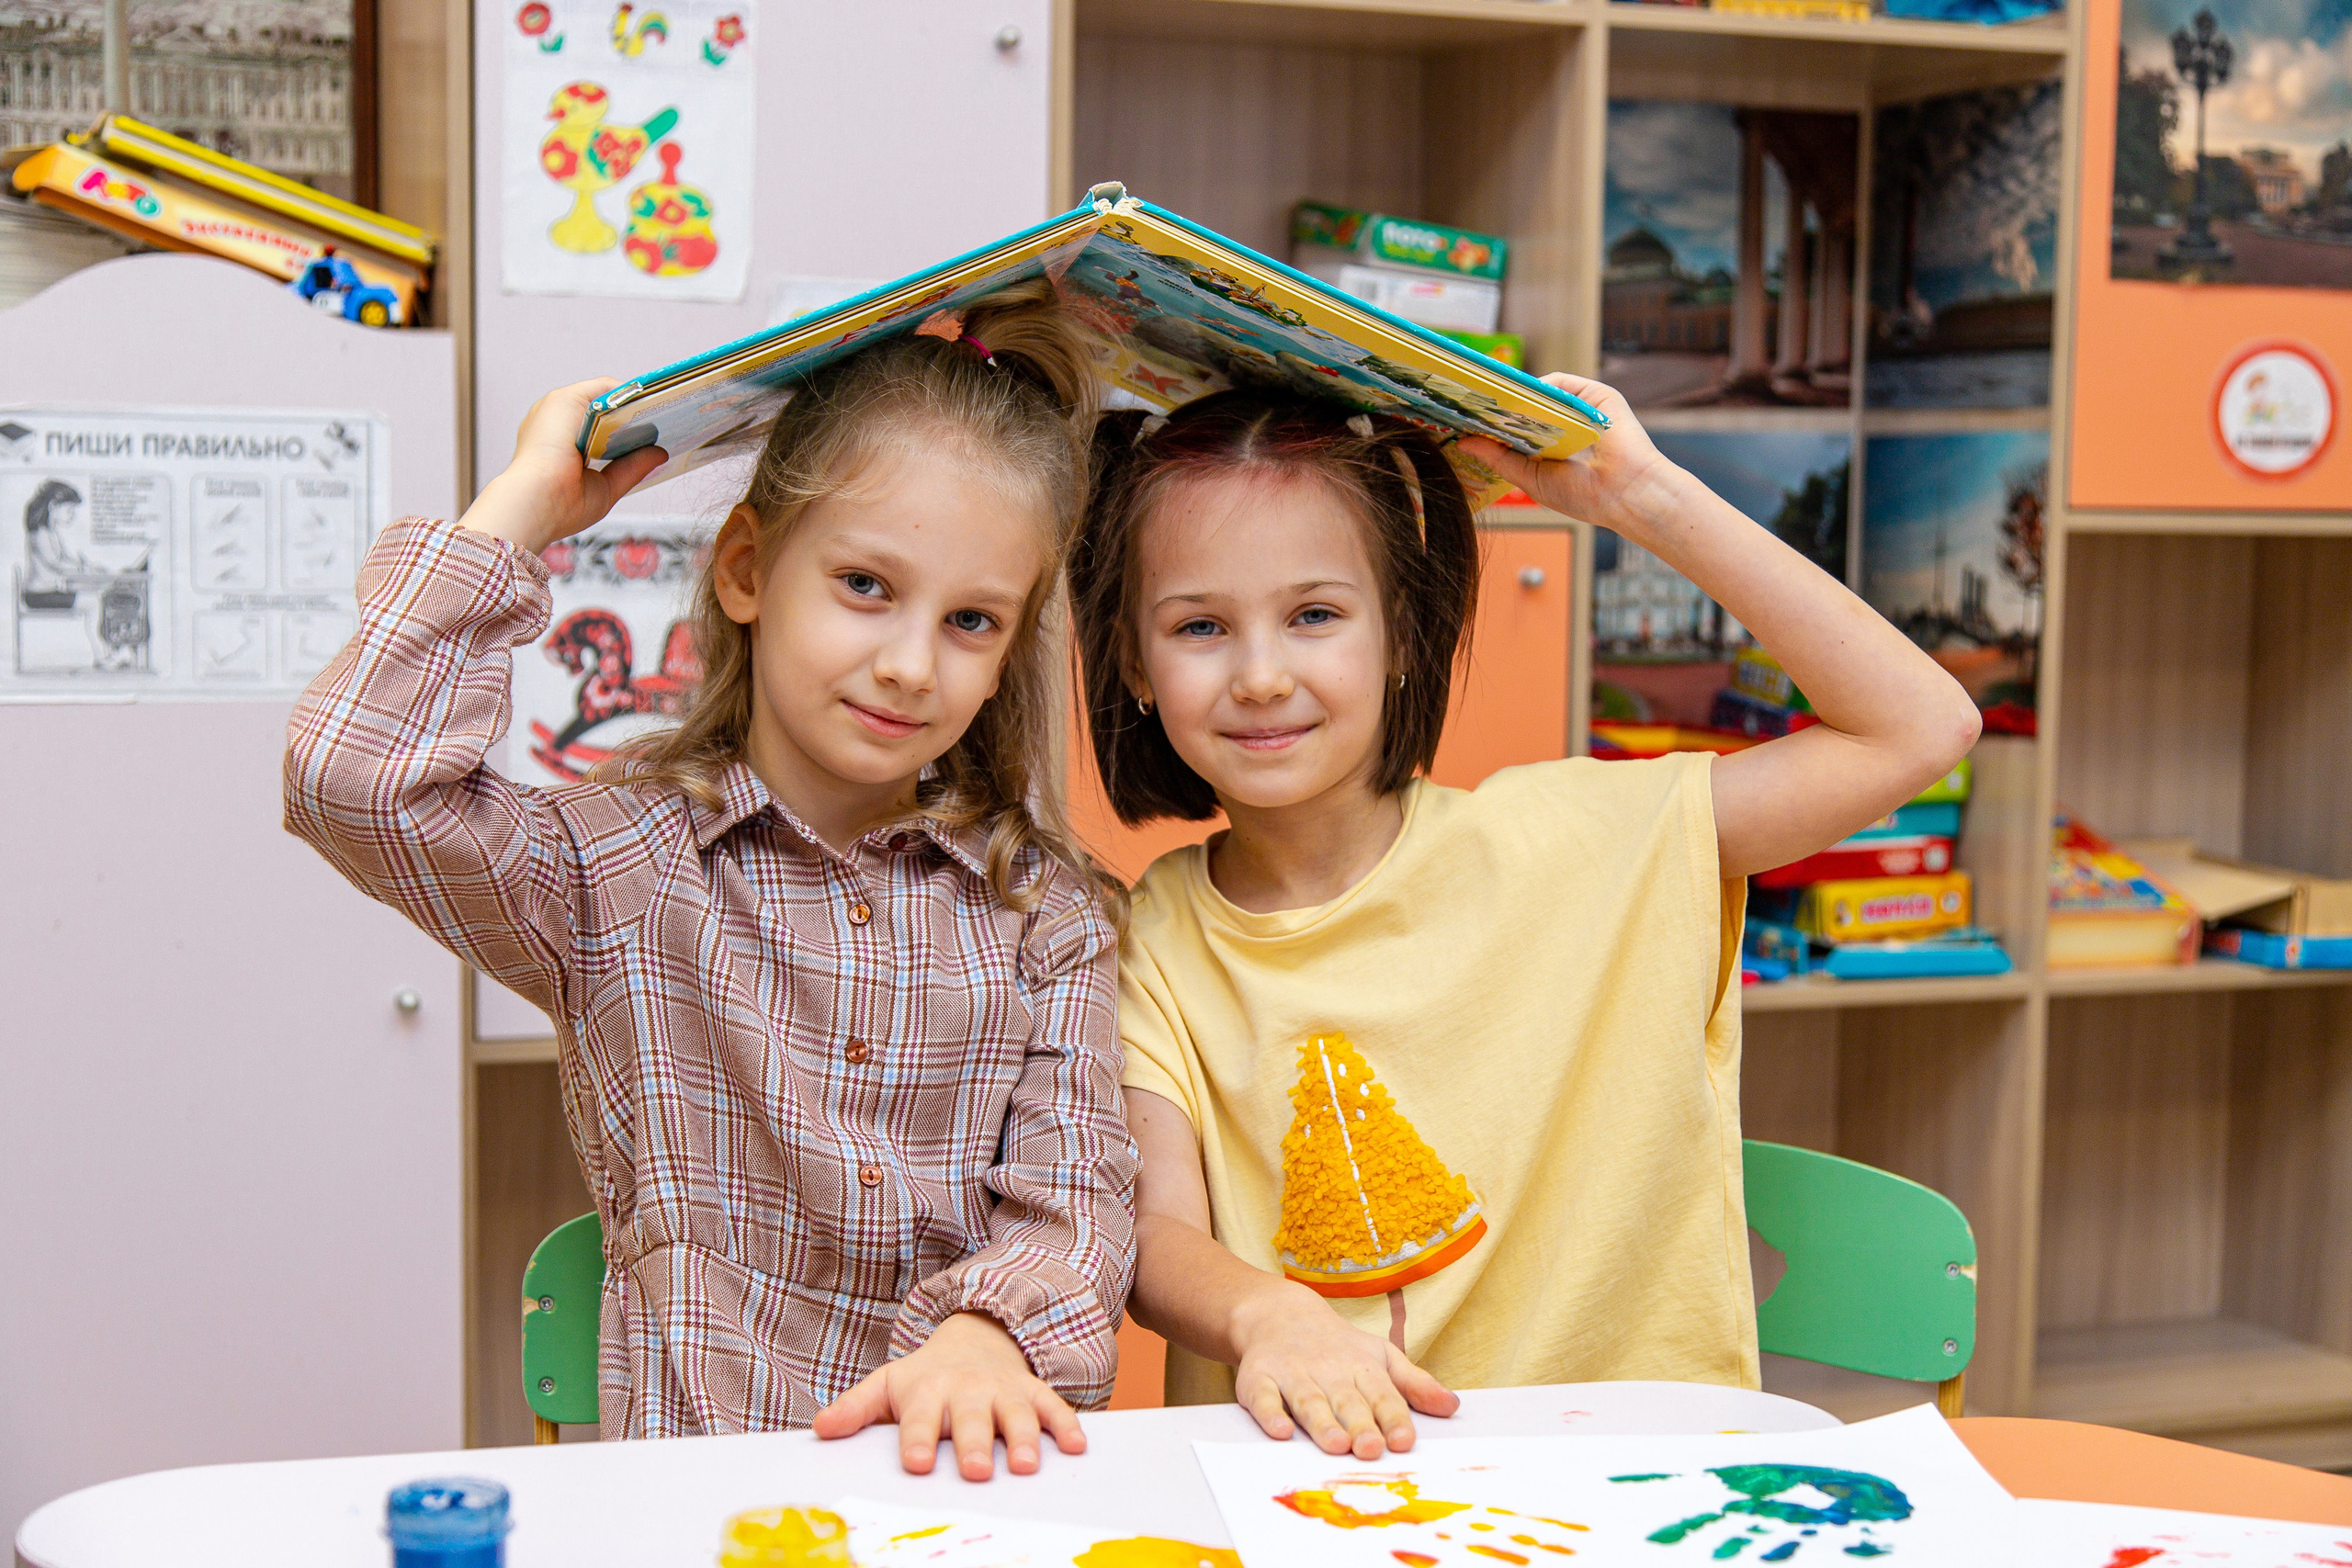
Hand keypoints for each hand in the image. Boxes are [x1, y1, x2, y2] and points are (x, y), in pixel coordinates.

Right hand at [457, 379, 666, 553]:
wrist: (535, 502)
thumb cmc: (560, 506)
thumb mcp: (606, 487)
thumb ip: (631, 468)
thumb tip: (659, 453)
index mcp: (557, 444)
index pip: (597, 429)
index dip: (625, 431)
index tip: (651, 436)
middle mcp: (555, 422)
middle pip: (602, 410)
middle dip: (633, 416)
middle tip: (667, 423)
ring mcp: (558, 408)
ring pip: (605, 397)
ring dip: (634, 404)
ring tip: (665, 413)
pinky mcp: (566, 398)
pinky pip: (606, 388)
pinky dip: (630, 394)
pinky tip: (652, 405)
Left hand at [812, 1312, 1084, 1479]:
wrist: (972, 1340)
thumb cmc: (923, 1379)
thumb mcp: (886, 1385)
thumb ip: (855, 1408)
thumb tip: (820, 1430)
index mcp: (927, 1392)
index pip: (919, 1419)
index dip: (917, 1440)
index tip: (915, 1463)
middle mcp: (967, 1390)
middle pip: (971, 1419)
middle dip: (975, 1444)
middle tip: (977, 1470)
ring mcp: (1002, 1390)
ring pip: (1015, 1413)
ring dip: (1024, 1438)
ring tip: (1027, 1466)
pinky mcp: (1031, 1391)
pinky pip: (1052, 1405)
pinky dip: (1066, 1424)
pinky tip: (1077, 1446)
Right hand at [1230, 1282, 1456, 1459]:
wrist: (1279, 1313)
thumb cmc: (1338, 1347)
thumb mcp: (1381, 1356)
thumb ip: (1415, 1384)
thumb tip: (1452, 1406)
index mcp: (1362, 1368)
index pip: (1383, 1394)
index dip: (1394, 1418)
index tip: (1404, 1441)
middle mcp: (1328, 1371)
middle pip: (1346, 1401)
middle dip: (1360, 1425)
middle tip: (1371, 1449)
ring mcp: (1292, 1374)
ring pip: (1308, 1401)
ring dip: (1322, 1423)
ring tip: (1335, 1445)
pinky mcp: (1258, 1378)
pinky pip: (1263, 1396)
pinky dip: (1269, 1413)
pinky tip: (1280, 1430)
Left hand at [1459, 374, 1680, 544]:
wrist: (1627, 493)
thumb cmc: (1585, 495)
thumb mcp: (1531, 478)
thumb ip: (1499, 459)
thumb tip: (1464, 441)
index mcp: (1549, 446)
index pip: (1514, 426)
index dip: (1491, 423)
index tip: (1463, 421)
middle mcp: (1564, 424)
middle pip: (1524, 405)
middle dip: (1496, 405)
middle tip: (1464, 402)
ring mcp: (1581, 408)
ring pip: (1540, 392)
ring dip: (1512, 393)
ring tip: (1483, 397)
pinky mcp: (1596, 396)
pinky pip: (1560, 384)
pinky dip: (1537, 387)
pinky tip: (1516, 397)